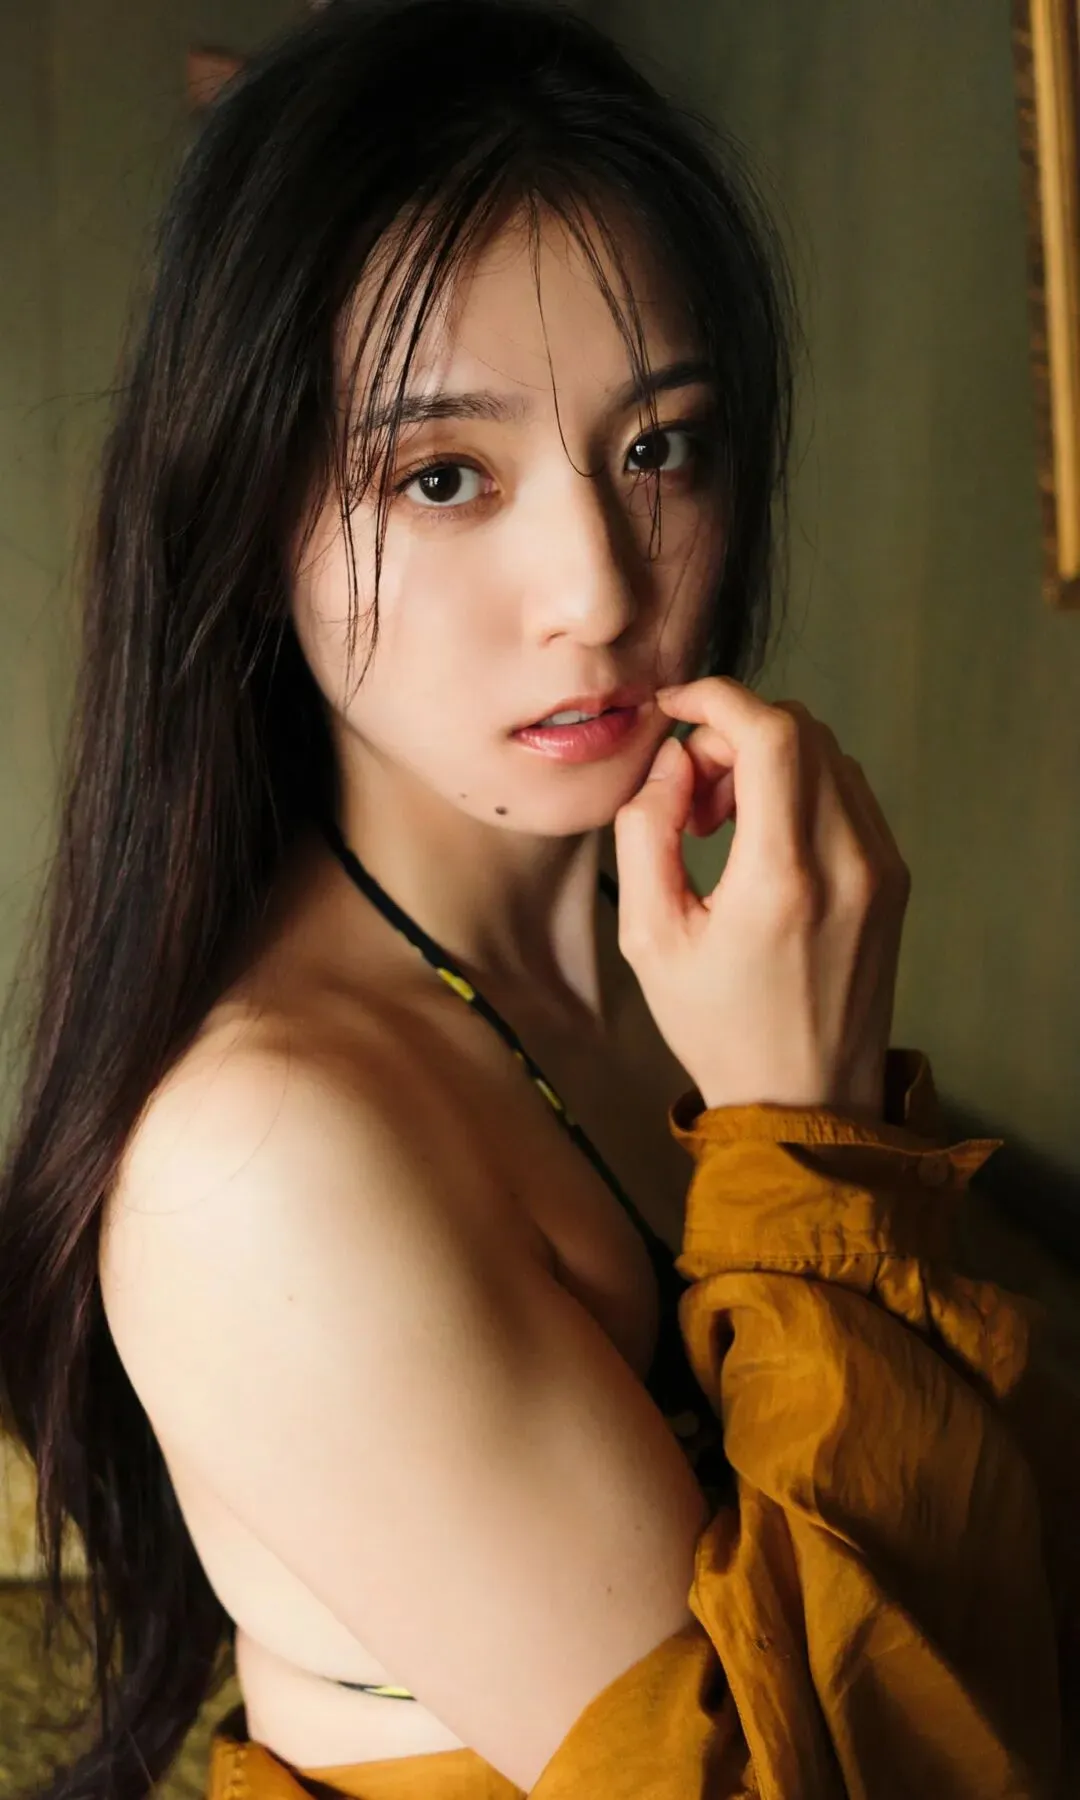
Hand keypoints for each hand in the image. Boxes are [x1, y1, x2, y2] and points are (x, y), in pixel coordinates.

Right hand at [612, 678, 910, 1117]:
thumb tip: (670, 763)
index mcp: (783, 880)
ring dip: (766, 758)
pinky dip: (799, 787)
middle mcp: (849, 863)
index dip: (716, 699)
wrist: (806, 1101)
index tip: (675, 709)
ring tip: (719, 822)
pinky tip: (760, 839)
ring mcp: (882, 869)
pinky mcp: (895, 879)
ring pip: (828, 754)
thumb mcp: (650, 939)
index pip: (770, 735)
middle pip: (802, 730)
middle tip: (690, 791)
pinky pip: (848, 792)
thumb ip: (646, 833)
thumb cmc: (720, 1029)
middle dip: (733, 732)